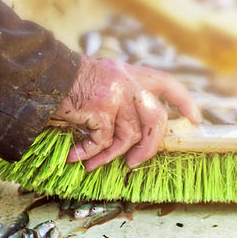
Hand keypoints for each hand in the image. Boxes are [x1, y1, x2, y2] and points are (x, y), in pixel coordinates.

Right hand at [51, 57, 200, 169]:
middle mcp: (127, 81)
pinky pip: (102, 142)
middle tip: (135, 162)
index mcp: (129, 73)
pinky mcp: (101, 109)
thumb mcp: (99, 80)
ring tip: (93, 164)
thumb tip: (129, 132)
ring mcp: (116, 94)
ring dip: (110, 156)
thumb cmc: (65, 81)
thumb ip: (118, 96)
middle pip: (156, 117)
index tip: (194, 119)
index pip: (166, 83)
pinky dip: (89, 153)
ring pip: (128, 135)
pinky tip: (75, 156)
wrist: (42, 74)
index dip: (183, 101)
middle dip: (150, 146)